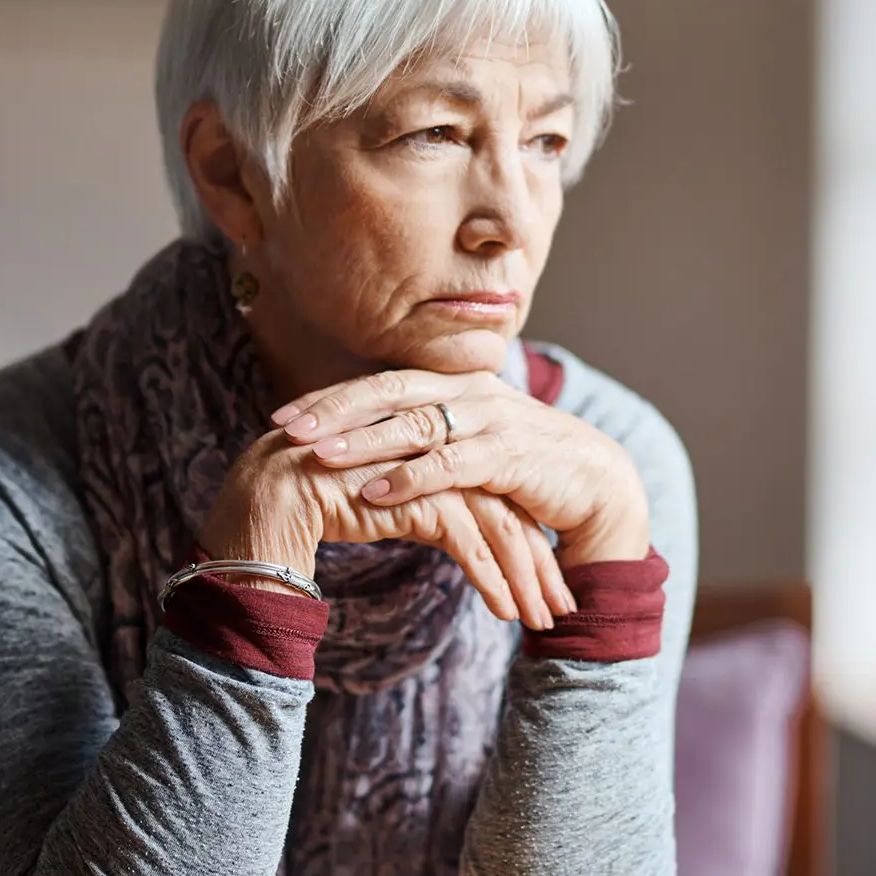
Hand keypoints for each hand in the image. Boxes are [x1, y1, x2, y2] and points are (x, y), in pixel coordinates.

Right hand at [197, 426, 569, 629]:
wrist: (259, 507)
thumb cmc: (313, 509)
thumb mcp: (383, 506)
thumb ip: (421, 505)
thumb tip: (459, 530)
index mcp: (432, 445)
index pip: (494, 493)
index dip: (523, 537)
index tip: (545, 579)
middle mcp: (435, 449)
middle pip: (505, 505)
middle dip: (536, 561)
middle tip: (560, 606)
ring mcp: (424, 467)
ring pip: (495, 523)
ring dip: (524, 576)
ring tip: (541, 620)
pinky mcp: (410, 493)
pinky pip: (466, 540)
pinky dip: (491, 578)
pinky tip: (507, 613)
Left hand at [270, 368, 650, 570]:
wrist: (593, 484)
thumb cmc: (523, 468)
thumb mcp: (469, 446)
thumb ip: (424, 440)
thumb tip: (361, 449)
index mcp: (454, 384)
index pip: (381, 383)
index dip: (331, 398)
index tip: (282, 416)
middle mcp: (469, 391)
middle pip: (389, 391)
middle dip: (334, 410)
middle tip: (285, 428)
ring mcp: (491, 418)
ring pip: (414, 424)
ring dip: (362, 441)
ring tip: (317, 457)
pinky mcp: (509, 453)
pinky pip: (450, 463)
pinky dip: (409, 477)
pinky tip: (374, 492)